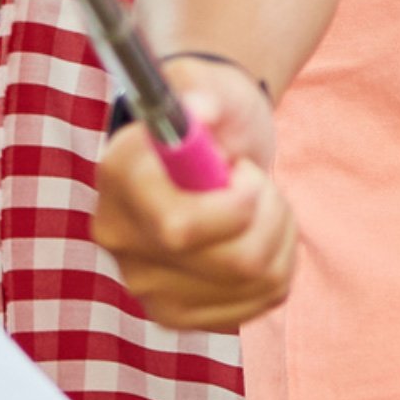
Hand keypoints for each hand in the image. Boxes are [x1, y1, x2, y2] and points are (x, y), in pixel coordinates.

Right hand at [91, 60, 293, 331]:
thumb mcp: (208, 86)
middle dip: (270, 214)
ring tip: (262, 204)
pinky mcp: (178, 314)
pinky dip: (279, 265)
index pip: (180, 228)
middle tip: (258, 183)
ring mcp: (147, 286)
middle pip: (232, 261)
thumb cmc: (209, 115)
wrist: (203, 153)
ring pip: (255, 280)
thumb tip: (201, 109)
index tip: (246, 172)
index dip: (237, 206)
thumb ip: (202, 92)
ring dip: (280, 234)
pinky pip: (262, 300)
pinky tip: (259, 236)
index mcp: (118, 178)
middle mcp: (121, 241)